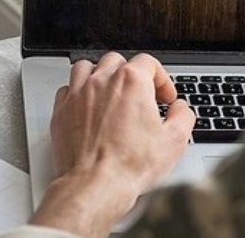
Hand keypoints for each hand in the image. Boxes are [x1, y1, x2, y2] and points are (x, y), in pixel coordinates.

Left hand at [29, 52, 195, 237]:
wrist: (96, 184)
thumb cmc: (129, 165)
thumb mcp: (174, 141)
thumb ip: (183, 116)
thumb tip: (181, 109)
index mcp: (131, 82)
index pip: (148, 62)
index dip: (161, 78)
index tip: (164, 96)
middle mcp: (102, 82)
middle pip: (117, 60)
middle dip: (131, 74)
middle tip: (140, 95)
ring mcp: (78, 95)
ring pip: (87, 67)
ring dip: (100, 75)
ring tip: (110, 92)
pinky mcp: (61, 111)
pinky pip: (67, 89)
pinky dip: (78, 92)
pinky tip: (87, 105)